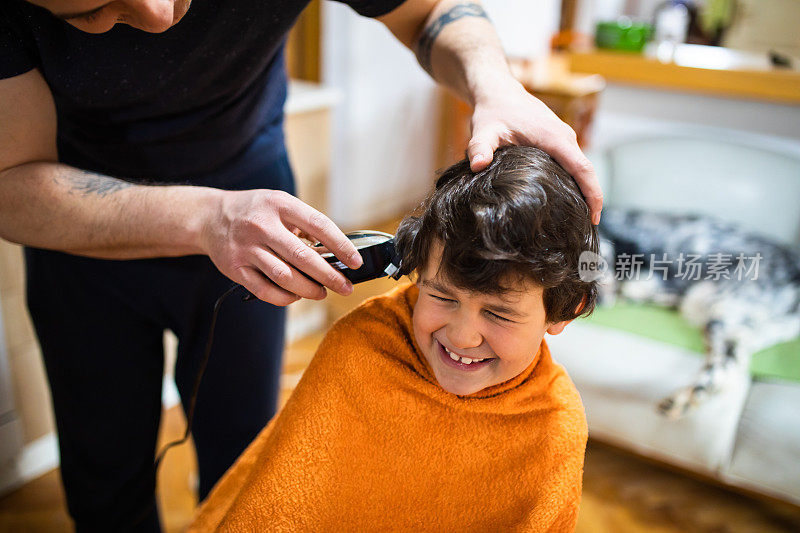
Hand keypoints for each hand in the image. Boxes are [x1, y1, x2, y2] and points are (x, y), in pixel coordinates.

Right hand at [200, 189, 362, 305]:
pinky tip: (296, 295)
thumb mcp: (280, 205)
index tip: (355, 262)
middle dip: (330, 276)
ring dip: (309, 290)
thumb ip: (304, 226)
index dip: (341, 245)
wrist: (209, 216)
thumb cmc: (255, 211)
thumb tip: (336, 253)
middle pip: (303, 257)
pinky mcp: (234, 268)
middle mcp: (262, 225)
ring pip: (285, 277)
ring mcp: (246, 248)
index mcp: (279, 204)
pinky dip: (285, 298)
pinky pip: (265, 290)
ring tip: (321, 293)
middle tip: (345, 287)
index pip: (318, 225)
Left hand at [466, 80, 603, 224]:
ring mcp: (563, 139)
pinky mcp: (557, 141)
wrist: (497, 91)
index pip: (583, 169)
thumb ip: (479, 147)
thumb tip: (477, 164)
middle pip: (586, 173)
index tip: (595, 217)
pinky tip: (564, 200)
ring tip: (576, 221)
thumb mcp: (484, 130)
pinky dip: (573, 182)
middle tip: (584, 229)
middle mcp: (565, 138)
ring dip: (582, 192)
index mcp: (555, 139)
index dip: (593, 194)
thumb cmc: (492, 111)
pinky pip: (571, 164)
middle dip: (590, 200)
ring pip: (580, 169)